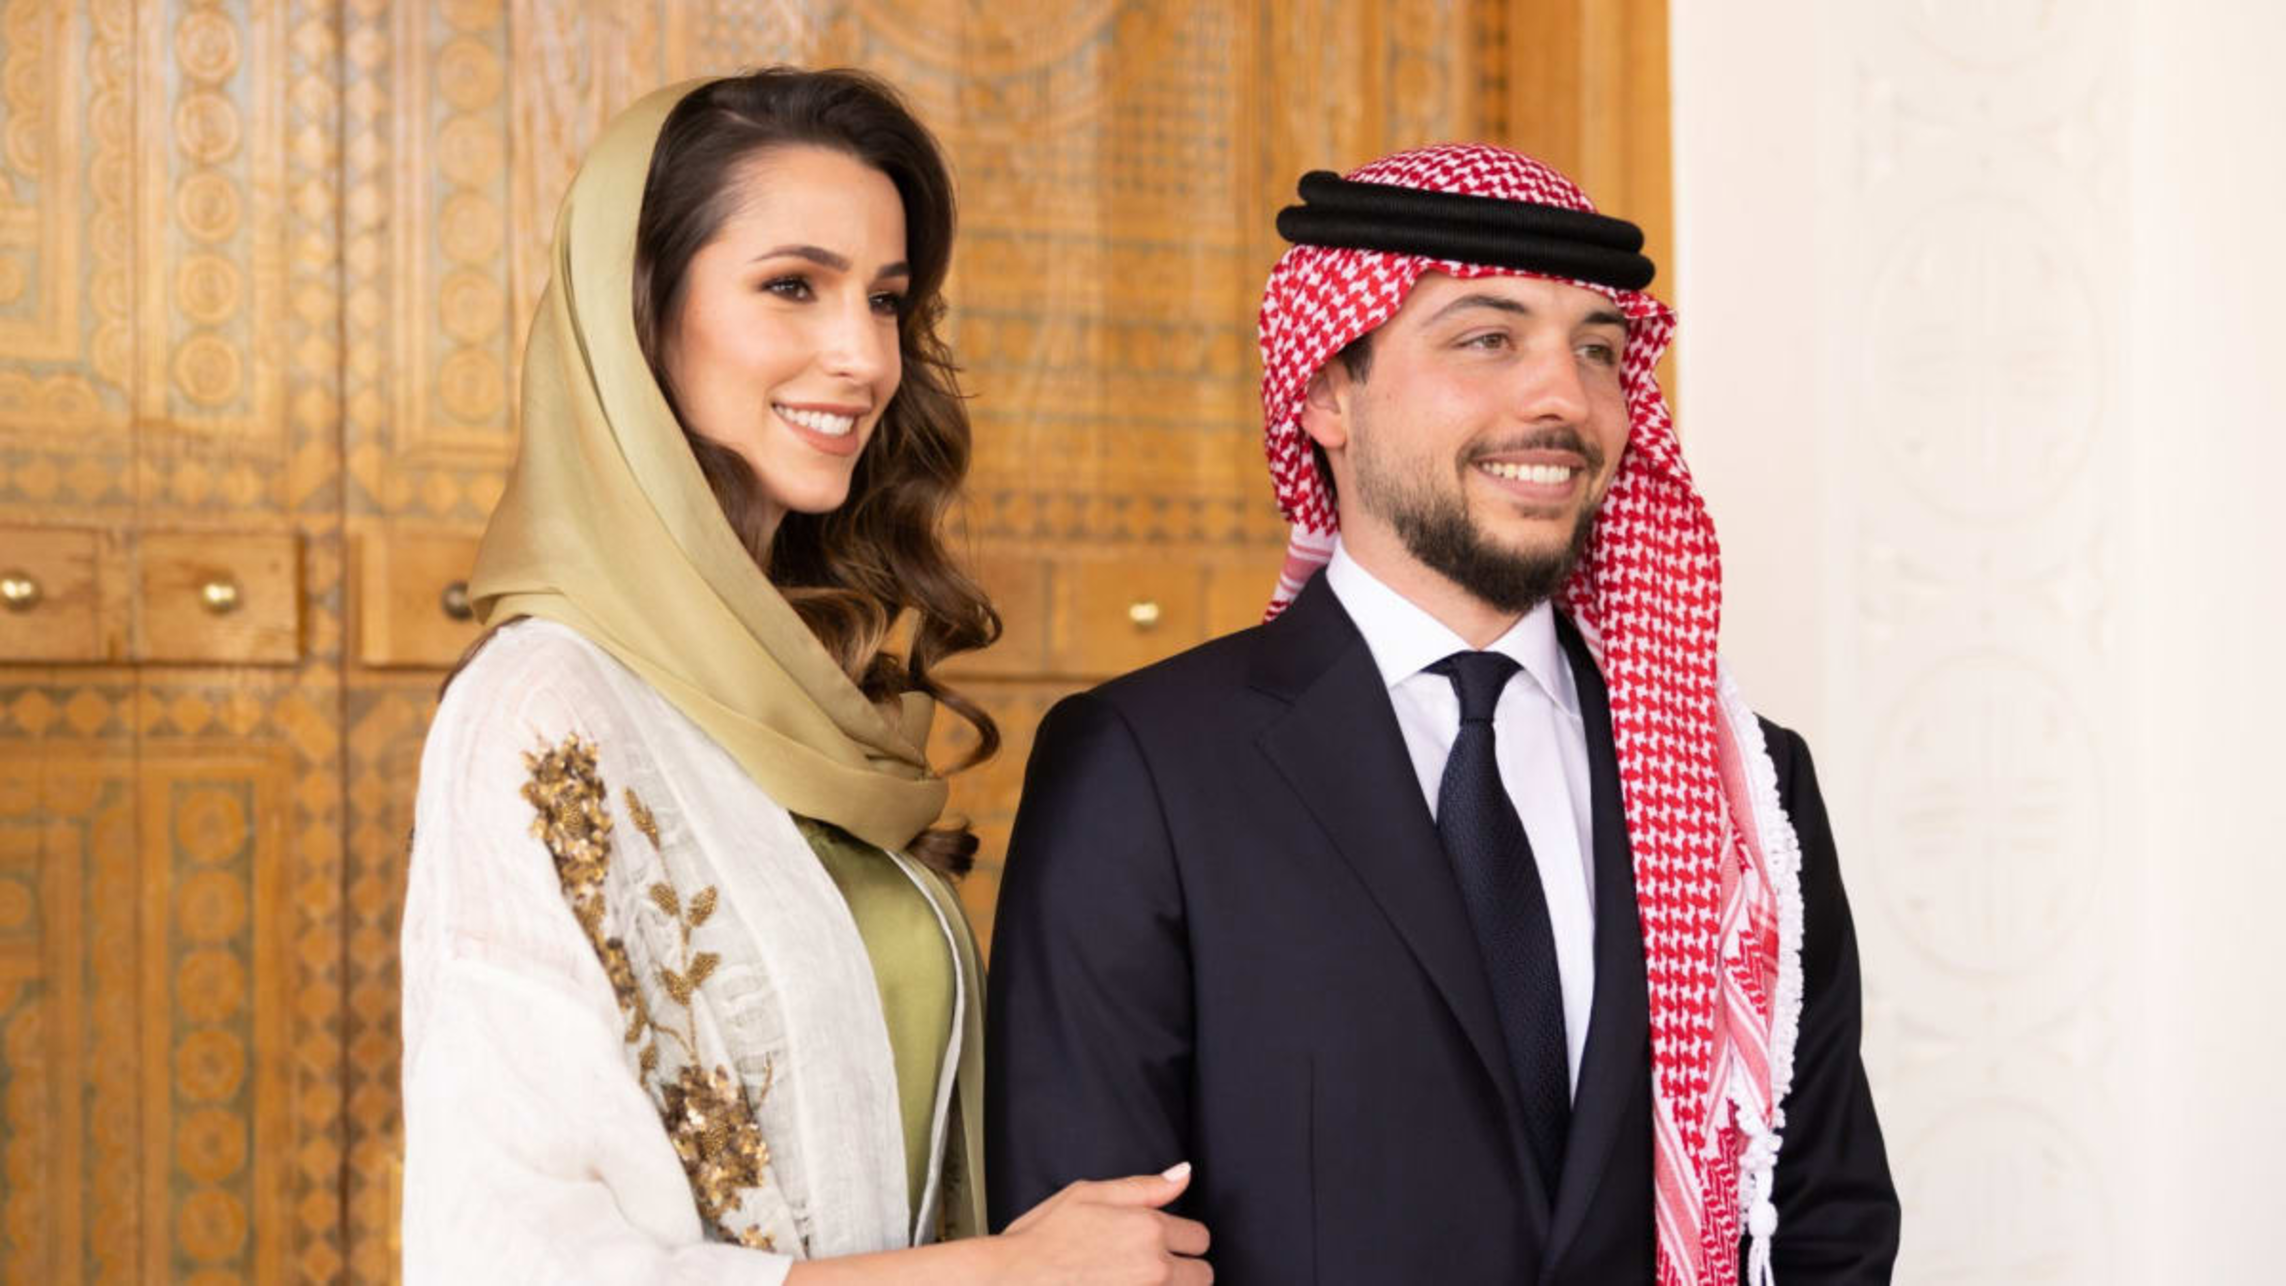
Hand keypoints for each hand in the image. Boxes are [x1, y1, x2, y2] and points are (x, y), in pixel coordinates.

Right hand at [991, 1163, 1212, 1284]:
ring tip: (1132, 1281)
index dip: (1181, 1238)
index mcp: (1148, 1228)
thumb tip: (1183, 1174)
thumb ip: (1144, 1186)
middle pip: (1202, 1275)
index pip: (1200, 1237)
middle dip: (1183, 1271)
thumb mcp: (1088, 1194)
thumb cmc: (1041, 1240)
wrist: (1011, 1281)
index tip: (1161, 1243)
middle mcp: (1154, 1268)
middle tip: (1148, 1268)